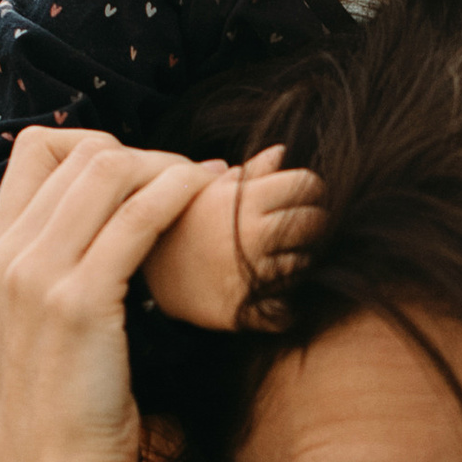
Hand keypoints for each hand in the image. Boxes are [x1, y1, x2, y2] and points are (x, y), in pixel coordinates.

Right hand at [0, 128, 218, 461]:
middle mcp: (7, 257)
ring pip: (110, 171)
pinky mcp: (80, 303)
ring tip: (211, 186)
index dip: (98, 145)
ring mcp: (38, 276)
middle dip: (148, 153)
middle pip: (79, 151)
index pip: (35, 151)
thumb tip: (99, 248)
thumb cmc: (62, 424)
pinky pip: (138, 217)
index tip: (146, 175)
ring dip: (171, 167)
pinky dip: (182, 193)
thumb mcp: (41, 336)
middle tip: (195, 178)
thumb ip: (54, 282)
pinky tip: (212, 196)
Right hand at [140, 146, 325, 326]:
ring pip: (305, 263)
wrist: (146, 281)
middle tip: (298, 230)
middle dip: (312, 224)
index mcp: (241, 201)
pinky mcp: (250, 310)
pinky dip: (286, 303)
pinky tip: (270, 293)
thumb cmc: (181, 228)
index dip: (309, 189)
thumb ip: (248, 172)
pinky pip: (290, 307)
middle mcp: (251, 234)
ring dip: (298, 262)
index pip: (305, 184)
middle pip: (315, 222)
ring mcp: (251, 273)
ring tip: (276, 259)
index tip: (302, 198)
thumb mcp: (205, 192)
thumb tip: (282, 151)